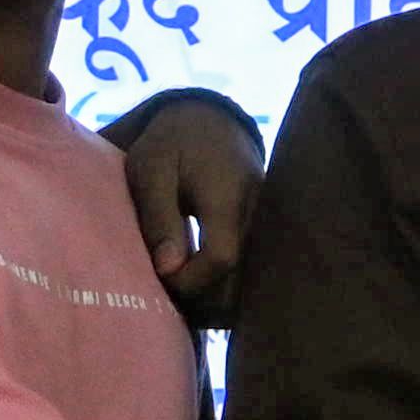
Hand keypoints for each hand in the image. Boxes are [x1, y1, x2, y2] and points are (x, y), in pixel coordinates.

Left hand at [107, 90, 265, 322]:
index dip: (191, 280)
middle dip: (204, 298)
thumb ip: (159, 217)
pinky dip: (229, 283)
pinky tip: (202, 284)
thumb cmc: (173, 145)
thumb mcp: (151, 170)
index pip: (222, 258)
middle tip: (169, 296)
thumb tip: (168, 270)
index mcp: (229, 197)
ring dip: (218, 294)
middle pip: (242, 276)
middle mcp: (258, 213)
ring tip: (183, 291)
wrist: (210, 121)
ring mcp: (268, 222)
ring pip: (252, 279)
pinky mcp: (268, 230)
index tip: (161, 280)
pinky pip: (254, 269)